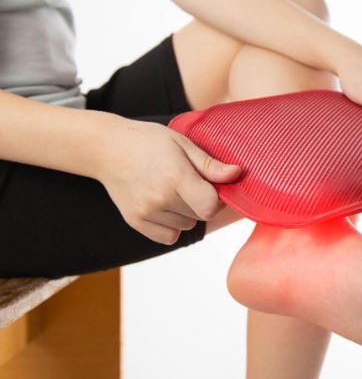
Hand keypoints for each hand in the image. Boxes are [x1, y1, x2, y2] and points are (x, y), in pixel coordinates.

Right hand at [96, 118, 240, 244]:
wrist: (108, 149)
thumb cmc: (149, 142)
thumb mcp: (183, 143)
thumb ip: (210, 164)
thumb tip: (237, 174)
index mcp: (175, 176)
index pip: (211, 206)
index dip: (217, 197)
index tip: (211, 184)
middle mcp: (160, 199)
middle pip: (200, 215)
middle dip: (202, 201)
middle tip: (188, 182)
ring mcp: (146, 213)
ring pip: (187, 226)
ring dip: (187, 212)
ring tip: (171, 189)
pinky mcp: (136, 222)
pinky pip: (169, 237)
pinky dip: (172, 225)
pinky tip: (164, 204)